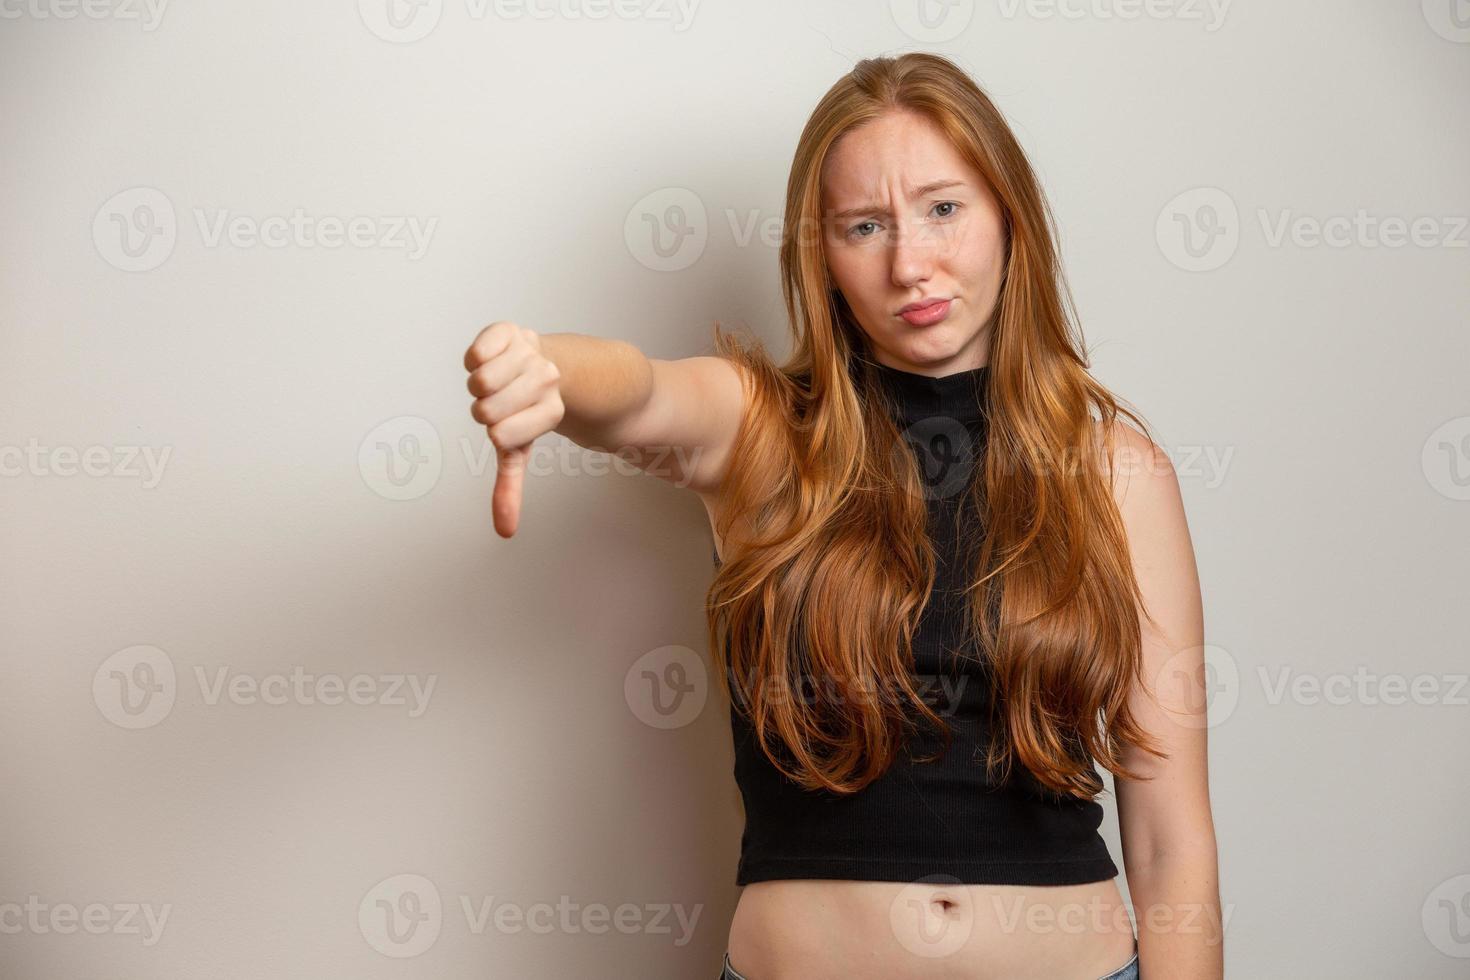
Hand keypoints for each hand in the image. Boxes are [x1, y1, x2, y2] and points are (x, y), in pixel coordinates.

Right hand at [463, 321, 564, 537]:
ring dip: (479, 384)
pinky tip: (493, 357)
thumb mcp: (521, 449)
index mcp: (551, 413)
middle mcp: (545, 382)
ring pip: (478, 381)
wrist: (551, 363)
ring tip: (499, 379)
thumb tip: (505, 532)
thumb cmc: (526, 412)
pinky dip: (476, 357)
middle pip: (484, 410)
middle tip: (504, 400)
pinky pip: (477, 351)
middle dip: (485, 409)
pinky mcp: (512, 332)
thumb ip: (511, 487)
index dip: (498, 433)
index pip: (501, 437)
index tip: (513, 424)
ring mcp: (531, 355)